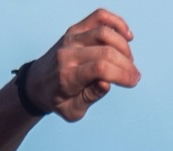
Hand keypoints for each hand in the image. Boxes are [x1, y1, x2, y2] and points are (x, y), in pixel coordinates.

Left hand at [21, 9, 139, 121]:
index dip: (121, 74)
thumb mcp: (72, 111)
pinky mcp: (75, 29)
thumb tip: (107, 83)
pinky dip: (116, 23)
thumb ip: (90, 97)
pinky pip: (98, 17)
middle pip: (105, 51)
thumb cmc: (58, 100)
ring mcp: (71, 38)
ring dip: (123, 46)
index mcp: (67, 77)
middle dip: (126, 63)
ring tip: (129, 61)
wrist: (36, 84)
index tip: (133, 81)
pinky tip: (127, 36)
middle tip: (135, 75)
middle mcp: (68, 54)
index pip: (100, 69)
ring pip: (104, 33)